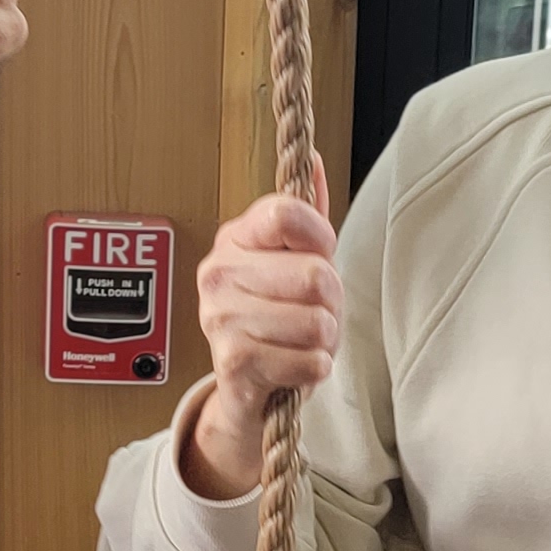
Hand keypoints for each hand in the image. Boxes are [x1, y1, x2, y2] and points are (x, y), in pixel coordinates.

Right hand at [179, 161, 339, 499]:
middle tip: (312, 312)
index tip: (318, 256)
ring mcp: (221, 318)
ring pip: (317, 322)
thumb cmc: (278, 318)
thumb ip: (306, 216)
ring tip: (301, 341)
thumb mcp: (293, 261)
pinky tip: (294, 364)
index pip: (288, 212)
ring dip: (324, 340)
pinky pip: (310, 361)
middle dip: (331, 301)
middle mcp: (219, 273)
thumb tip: (315, 162)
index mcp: (235, 238)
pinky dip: (315, 368)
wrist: (247, 388)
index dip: (321, 238)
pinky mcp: (234, 363)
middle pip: (315, 274)